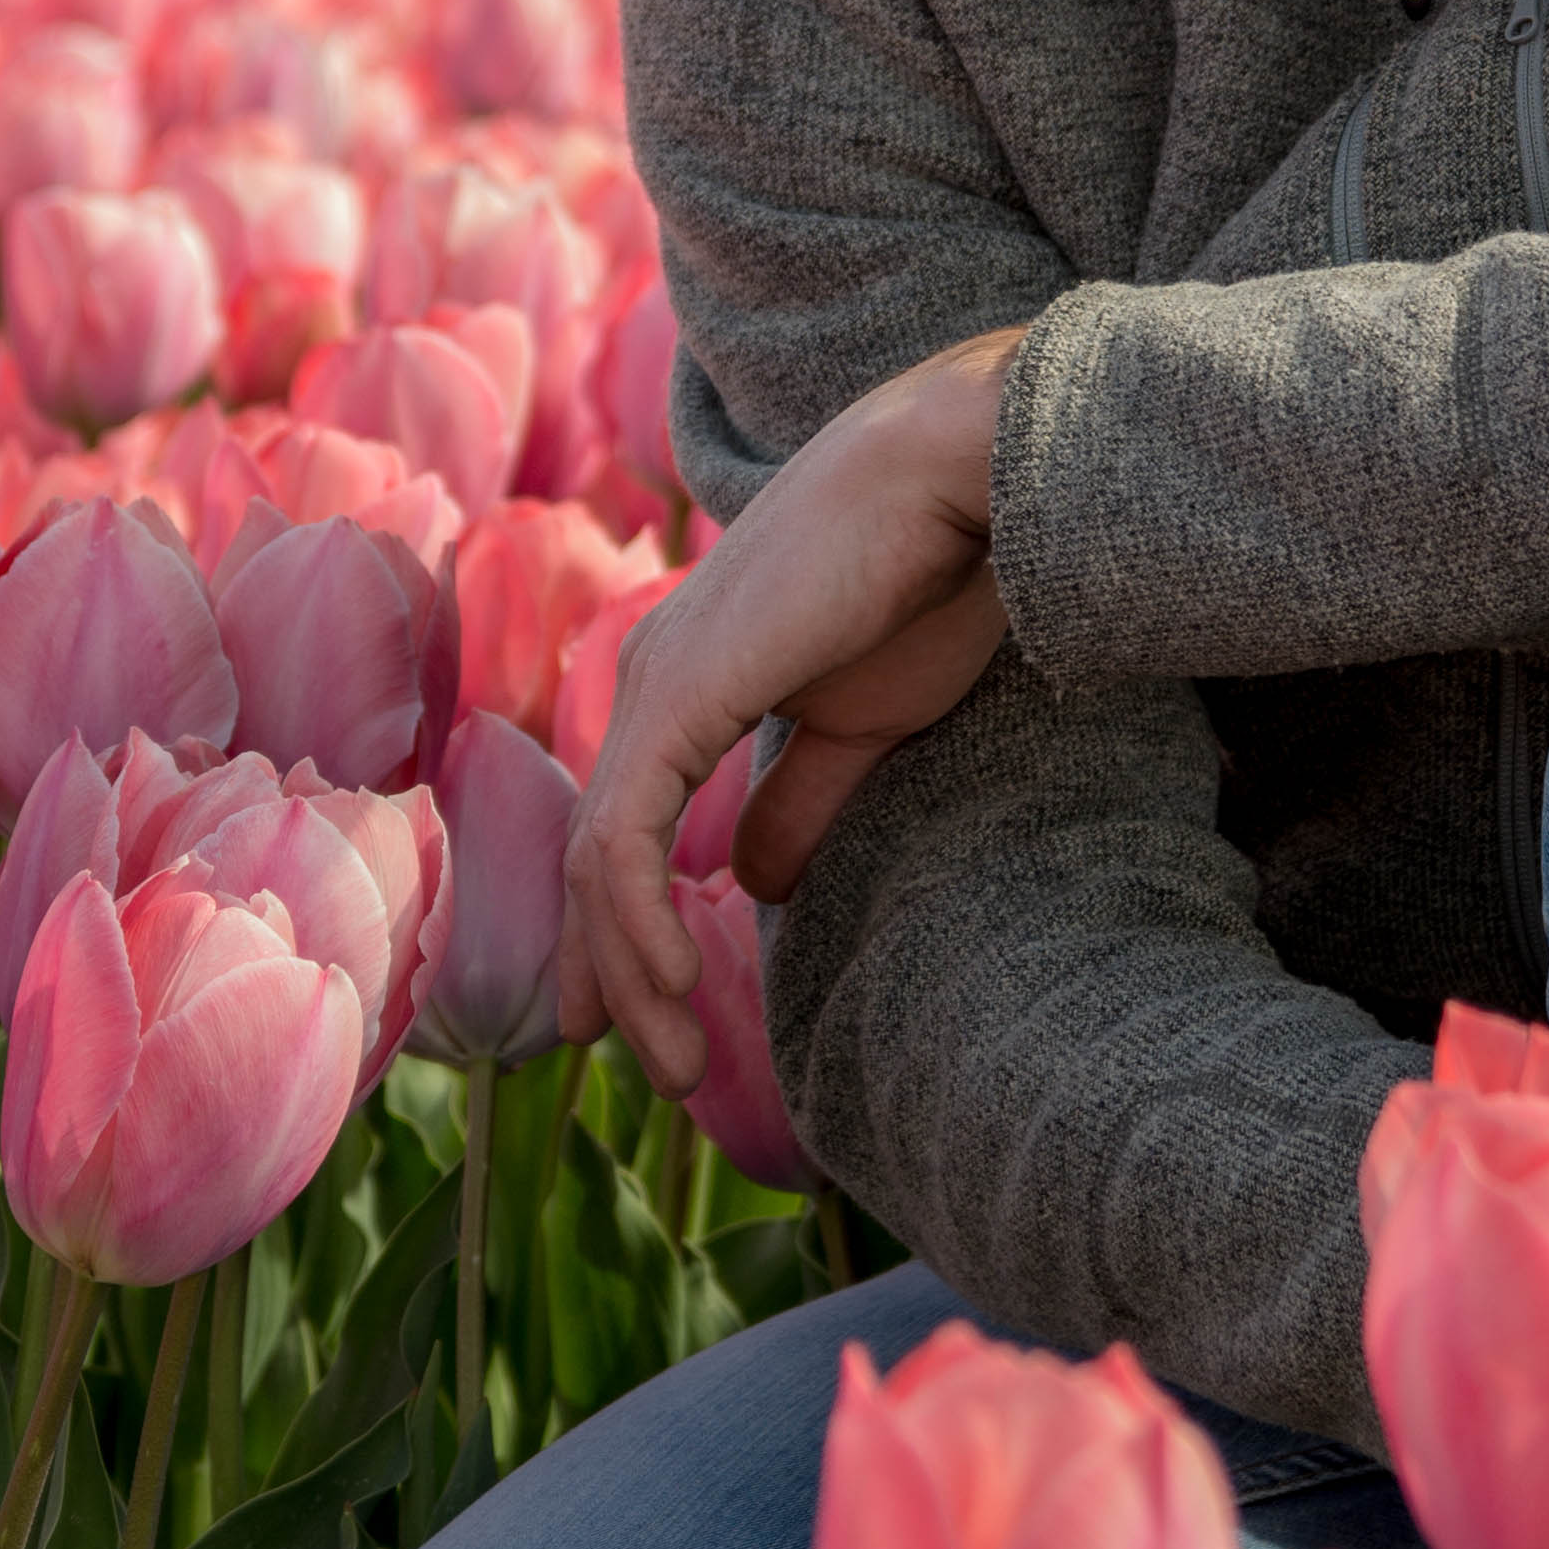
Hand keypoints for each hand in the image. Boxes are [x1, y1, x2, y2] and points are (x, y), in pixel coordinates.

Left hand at [561, 333, 1021, 1098]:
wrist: (956, 478)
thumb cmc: (926, 581)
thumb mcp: (859, 724)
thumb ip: (798, 802)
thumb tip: (754, 885)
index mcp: (684, 681)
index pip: (618, 827)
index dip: (618, 932)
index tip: (638, 1015)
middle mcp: (648, 679)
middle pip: (593, 858)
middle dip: (612, 975)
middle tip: (654, 1070)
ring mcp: (652, 685)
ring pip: (597, 865)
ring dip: (628, 976)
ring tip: (672, 1064)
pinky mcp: (677, 698)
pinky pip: (623, 842)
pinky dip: (636, 928)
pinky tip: (672, 985)